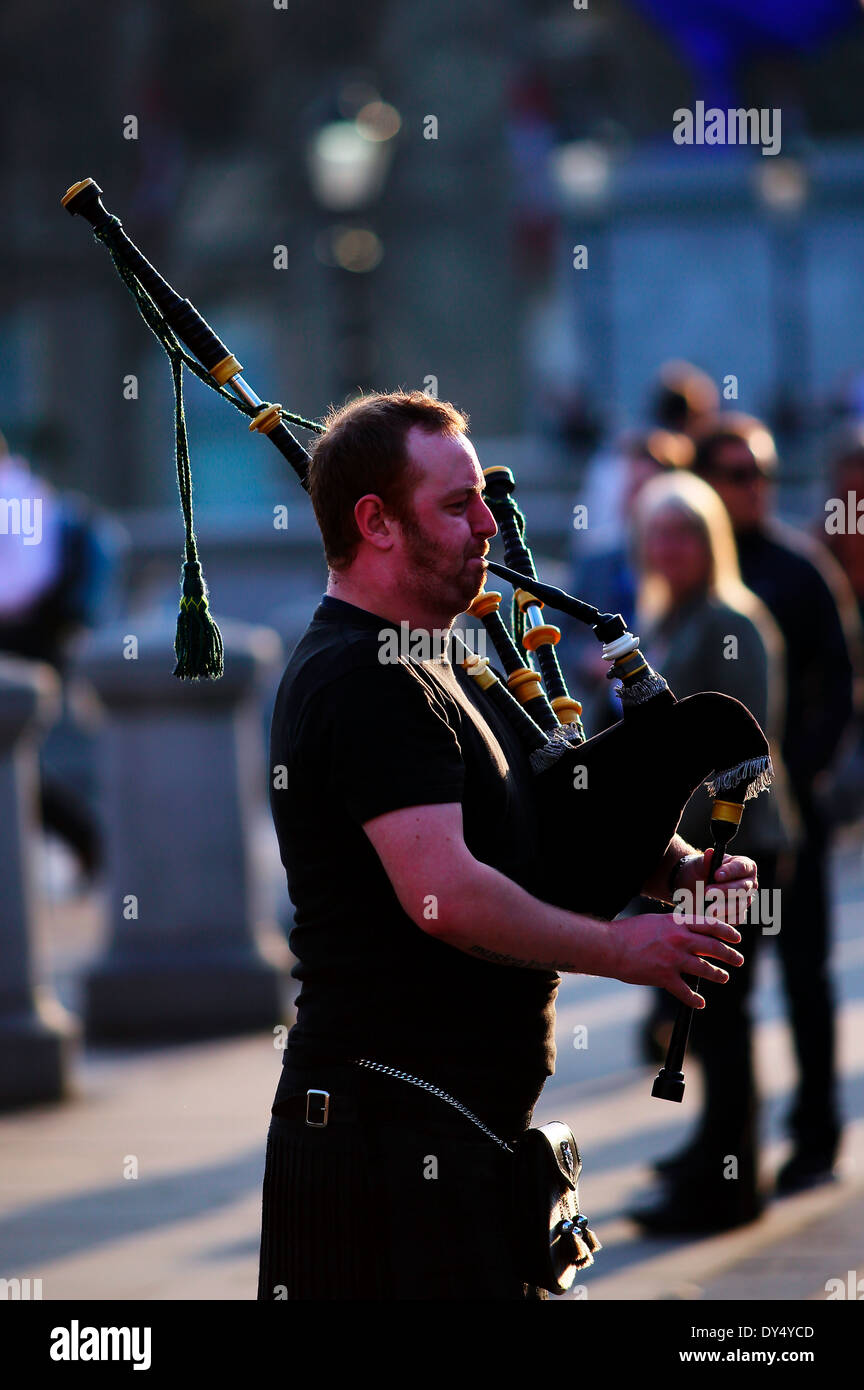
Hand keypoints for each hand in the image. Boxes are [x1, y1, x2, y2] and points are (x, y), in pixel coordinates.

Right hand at [611, 911, 743, 1008]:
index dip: (727, 932)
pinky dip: (695, 999)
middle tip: (738, 960)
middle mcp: (679, 939)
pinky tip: (700, 1003)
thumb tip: (690, 932)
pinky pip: (685, 992)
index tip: (736, 938)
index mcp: (677, 922)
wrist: (610, 946)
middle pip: (713, 947)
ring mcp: (673, 959)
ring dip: (718, 975)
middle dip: (730, 955)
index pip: (711, 925)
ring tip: (723, 977)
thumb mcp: (656, 921)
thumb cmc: (629, 932)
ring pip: (705, 969)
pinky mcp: (664, 977)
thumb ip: (675, 926)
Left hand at [676, 847, 757, 924]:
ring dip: (723, 907)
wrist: (693, 886)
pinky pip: (736, 918)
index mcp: (744, 865)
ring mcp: (746, 899)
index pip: (742, 867)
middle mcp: (749, 883)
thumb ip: (706, 860)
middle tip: (707, 892)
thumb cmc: (700, 870)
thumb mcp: (700, 863)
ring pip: (739, 905)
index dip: (730, 871)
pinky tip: (710, 916)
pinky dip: (724, 918)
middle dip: (725, 890)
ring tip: (708, 908)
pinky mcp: (739, 914)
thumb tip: (710, 852)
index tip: (716, 875)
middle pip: (743, 888)